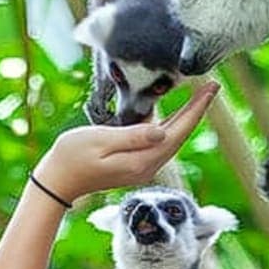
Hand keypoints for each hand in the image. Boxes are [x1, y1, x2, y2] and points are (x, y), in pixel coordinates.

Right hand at [33, 81, 218, 202]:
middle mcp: (147, 166)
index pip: (178, 132)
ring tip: (198, 95)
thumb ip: (132, 136)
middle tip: (212, 86)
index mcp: (141, 161)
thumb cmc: (72, 157)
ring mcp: (141, 166)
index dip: (196, 110)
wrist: (57, 182)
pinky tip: (172, 111)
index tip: (211, 89)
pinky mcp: (134, 163)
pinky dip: (169, 123)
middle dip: (196, 110)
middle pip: (180, 134)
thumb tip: (161, 131)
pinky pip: (159, 141)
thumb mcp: (100, 141)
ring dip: (185, 116)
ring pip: (171, 138)